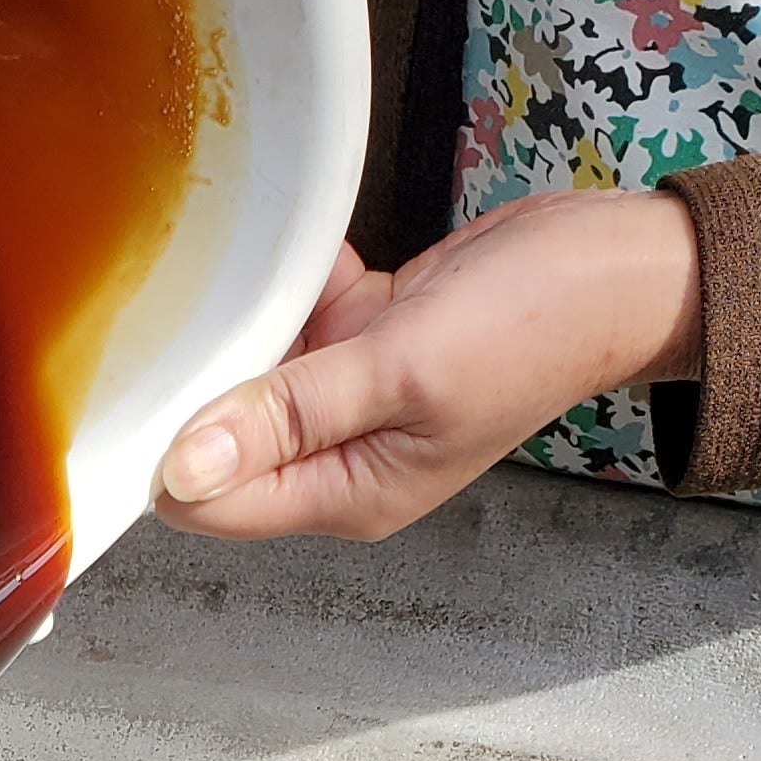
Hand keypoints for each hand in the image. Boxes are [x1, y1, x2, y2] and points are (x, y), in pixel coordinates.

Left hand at [154, 188, 701, 540]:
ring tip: (265, 270)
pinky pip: (297, 314)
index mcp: (347, 495)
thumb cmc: (534, 326)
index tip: (145, 381)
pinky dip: (298, 282)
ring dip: (252, 317)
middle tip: (201, 307)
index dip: (166, 449)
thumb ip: (290, 417)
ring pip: (254, 368)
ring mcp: (350, 400)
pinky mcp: (363, 341)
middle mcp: (339, 458)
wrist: (615, 267)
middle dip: (206, 374)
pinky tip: (321, 257)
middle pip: (220, 435)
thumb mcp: (403, 371)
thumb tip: (185, 469)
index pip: (210, 503)